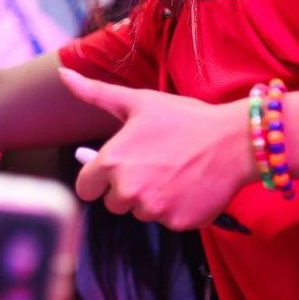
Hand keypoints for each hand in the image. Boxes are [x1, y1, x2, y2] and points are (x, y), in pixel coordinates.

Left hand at [60, 68, 253, 229]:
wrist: (235, 140)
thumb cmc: (184, 118)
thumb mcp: (138, 101)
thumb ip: (95, 93)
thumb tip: (63, 75)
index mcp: (112, 162)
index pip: (86, 188)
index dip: (100, 179)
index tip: (117, 169)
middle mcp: (128, 191)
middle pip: (114, 203)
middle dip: (128, 188)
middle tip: (155, 164)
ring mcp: (153, 210)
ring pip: (141, 212)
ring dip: (152, 199)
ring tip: (176, 172)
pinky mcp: (177, 224)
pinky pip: (167, 221)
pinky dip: (177, 208)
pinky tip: (191, 186)